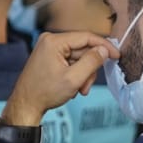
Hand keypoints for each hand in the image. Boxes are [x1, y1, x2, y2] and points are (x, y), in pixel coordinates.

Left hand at [1, 31, 116, 126]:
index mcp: (54, 41)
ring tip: (77, 90)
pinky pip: (70, 62)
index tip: (117, 55)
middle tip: (85, 86)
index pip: (86, 37)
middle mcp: (50, 41)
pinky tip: (70, 87)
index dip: (104, 46)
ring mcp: (49, 49)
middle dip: (89, 69)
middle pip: (83, 49)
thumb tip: (104, 49)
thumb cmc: (44, 93)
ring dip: (83, 75)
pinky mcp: (50, 57)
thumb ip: (92, 62)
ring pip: (78, 58)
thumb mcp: (73, 78)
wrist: (26, 105)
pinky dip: (75, 75)